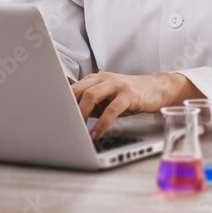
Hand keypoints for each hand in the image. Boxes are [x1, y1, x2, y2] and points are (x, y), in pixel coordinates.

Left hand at [71, 71, 203, 138]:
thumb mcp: (106, 98)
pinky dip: (102, 123)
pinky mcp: (129, 94)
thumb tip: (70, 117)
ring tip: (78, 130)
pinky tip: (97, 134)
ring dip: (82, 114)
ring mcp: (117, 85)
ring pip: (92, 95)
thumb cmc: (128, 95)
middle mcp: (104, 78)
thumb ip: (90, 104)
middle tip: (65, 125)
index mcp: (96, 78)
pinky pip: (112, 109)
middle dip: (69, 108)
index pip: (73, 87)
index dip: (62, 101)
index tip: (55, 116)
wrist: (156, 89)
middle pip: (79, 89)